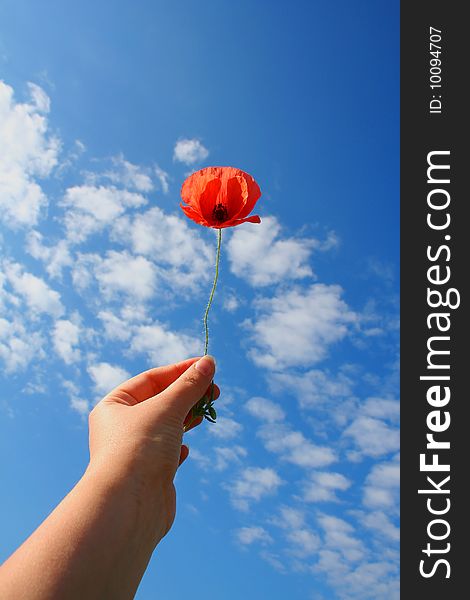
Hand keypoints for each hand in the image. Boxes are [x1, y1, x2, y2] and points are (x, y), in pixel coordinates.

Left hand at [86, 355, 218, 541]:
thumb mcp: (168, 408)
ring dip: (187, 419)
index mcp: (114, 406)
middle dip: (188, 395)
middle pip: (160, 401)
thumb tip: (208, 362)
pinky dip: (179, 447)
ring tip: (206, 414)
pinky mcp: (147, 475)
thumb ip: (190, 384)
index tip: (208, 366)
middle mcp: (120, 428)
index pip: (152, 379)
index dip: (181, 370)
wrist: (129, 507)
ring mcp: (134, 452)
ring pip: (166, 427)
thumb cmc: (140, 449)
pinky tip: (184, 451)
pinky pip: (166, 453)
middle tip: (215, 392)